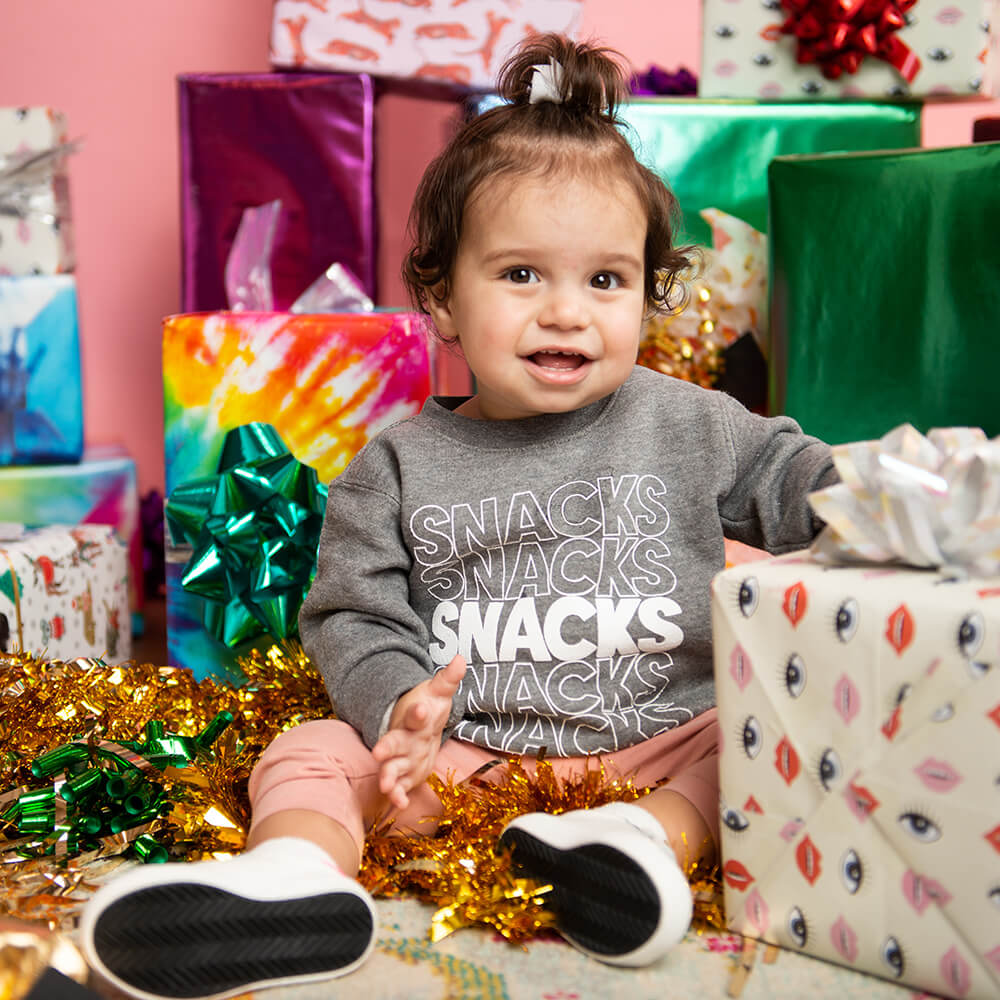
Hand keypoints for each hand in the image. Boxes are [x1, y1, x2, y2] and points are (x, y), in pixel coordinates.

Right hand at [371, 655, 466, 810]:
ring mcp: (402, 757)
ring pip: (391, 767)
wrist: (415, 723)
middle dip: (386, 749)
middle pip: (393, 743)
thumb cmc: (427, 707)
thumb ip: (448, 679)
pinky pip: (399, 785)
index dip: (418, 713)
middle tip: (378, 753)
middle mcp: (404, 738)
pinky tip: (399, 804)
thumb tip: (460, 659)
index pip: (415, 714)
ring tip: (385, 786)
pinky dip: (397, 795)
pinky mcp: (405, 773)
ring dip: (388, 776)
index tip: (422, 709)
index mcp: (414, 718)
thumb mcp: (438, 692)